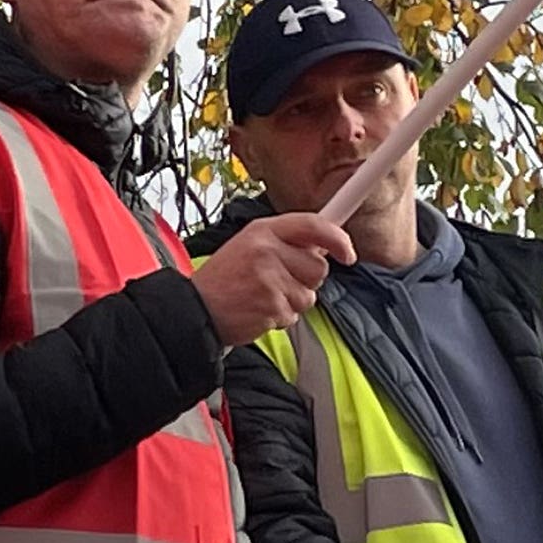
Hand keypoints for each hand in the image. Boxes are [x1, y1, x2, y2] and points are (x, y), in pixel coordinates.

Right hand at [190, 213, 353, 347]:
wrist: (194, 309)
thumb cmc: (224, 279)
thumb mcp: (250, 245)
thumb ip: (285, 242)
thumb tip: (325, 246)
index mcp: (264, 230)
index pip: (313, 225)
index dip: (338, 238)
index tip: (348, 253)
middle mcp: (267, 250)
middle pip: (318, 267)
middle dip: (306, 279)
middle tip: (279, 282)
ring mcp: (269, 279)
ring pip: (309, 295)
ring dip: (292, 301)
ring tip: (263, 297)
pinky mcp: (270, 306)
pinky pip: (293, 315)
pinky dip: (279, 318)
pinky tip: (257, 310)